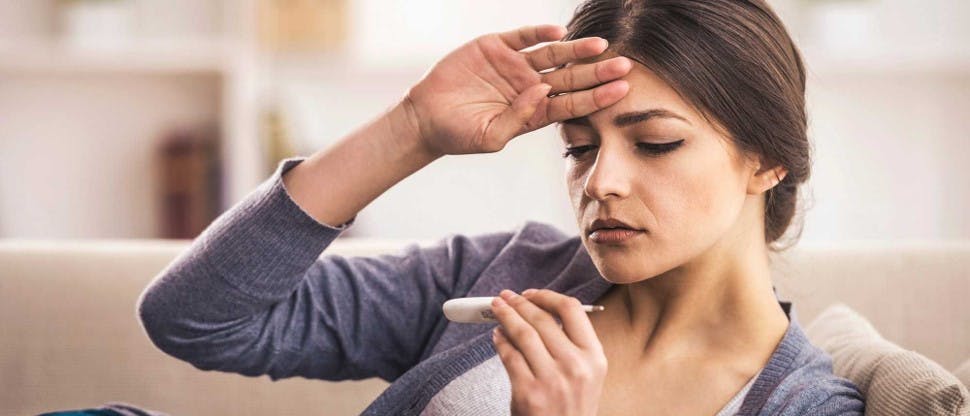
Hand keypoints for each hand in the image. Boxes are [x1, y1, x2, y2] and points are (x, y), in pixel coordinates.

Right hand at [404, 24, 631, 156]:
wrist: (425, 118)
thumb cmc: (459, 134)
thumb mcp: (491, 137)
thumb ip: (519, 118)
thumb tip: (542, 91)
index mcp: (533, 112)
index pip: (572, 103)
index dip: (597, 97)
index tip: (621, 91)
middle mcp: (529, 86)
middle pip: (570, 77)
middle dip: (597, 72)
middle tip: (624, 66)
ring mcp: (514, 65)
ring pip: (553, 54)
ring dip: (577, 50)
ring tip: (600, 46)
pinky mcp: (495, 47)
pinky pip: (523, 36)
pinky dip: (539, 33)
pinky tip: (559, 33)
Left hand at [490, 289, 607, 415]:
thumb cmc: (571, 407)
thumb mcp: (586, 375)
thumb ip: (570, 344)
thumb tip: (538, 311)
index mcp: (594, 357)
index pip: (572, 310)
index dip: (546, 296)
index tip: (530, 294)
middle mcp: (576, 366)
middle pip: (542, 320)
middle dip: (518, 304)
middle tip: (504, 297)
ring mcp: (552, 380)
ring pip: (522, 334)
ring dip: (505, 317)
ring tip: (496, 310)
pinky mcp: (529, 393)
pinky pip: (509, 356)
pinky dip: (500, 342)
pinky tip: (496, 337)